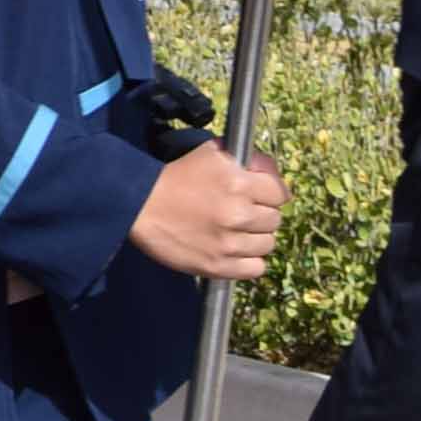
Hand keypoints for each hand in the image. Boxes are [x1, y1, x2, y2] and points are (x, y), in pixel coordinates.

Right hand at [128, 146, 287, 280]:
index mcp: (239, 184)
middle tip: (244, 211)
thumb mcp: (209, 153)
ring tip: (237, 232)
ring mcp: (230, 244)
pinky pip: (256, 268)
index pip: (279, 194)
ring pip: (268, 244)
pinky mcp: (218, 267)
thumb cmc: (174, 174)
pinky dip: (250, 261)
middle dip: (261, 213)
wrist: (140, 204)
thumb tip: (265, 170)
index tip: (258, 193)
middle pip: (274, 220)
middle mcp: (239, 215)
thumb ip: (242, 160)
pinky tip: (236, 251)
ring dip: (256, 237)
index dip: (269, 191)